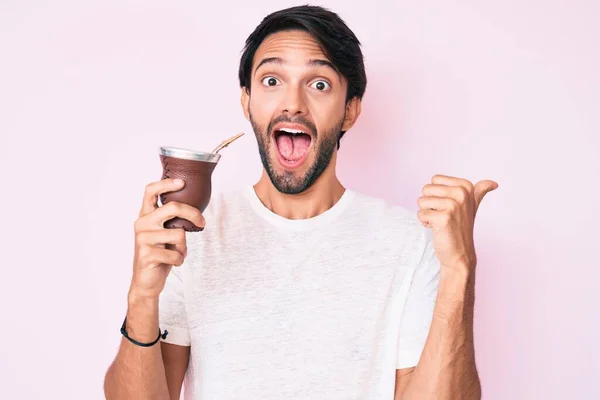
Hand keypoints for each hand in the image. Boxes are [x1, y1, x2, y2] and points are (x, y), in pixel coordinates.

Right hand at [129, 178, 205, 299]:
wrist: (146, 282)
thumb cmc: (159, 254)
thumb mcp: (164, 234)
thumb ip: (171, 220)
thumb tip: (194, 210)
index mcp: (145, 216)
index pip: (150, 191)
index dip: (166, 183)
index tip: (182, 182)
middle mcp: (142, 224)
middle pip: (173, 207)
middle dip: (193, 214)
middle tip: (202, 223)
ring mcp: (143, 239)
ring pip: (179, 234)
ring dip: (183, 247)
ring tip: (174, 253)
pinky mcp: (147, 255)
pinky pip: (176, 254)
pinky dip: (179, 260)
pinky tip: (171, 263)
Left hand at [417, 175, 497, 271]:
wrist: (460, 254)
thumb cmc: (461, 228)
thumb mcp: (472, 207)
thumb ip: (480, 192)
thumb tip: (493, 183)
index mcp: (466, 186)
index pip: (434, 179)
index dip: (436, 194)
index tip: (448, 206)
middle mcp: (461, 193)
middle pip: (426, 189)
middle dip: (429, 203)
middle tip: (443, 215)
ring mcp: (454, 206)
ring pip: (421, 201)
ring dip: (427, 213)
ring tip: (441, 221)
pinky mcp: (444, 218)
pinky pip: (421, 214)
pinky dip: (425, 223)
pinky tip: (438, 229)